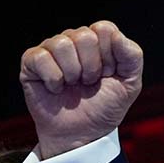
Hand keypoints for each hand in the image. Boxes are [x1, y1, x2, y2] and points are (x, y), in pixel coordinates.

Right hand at [19, 21, 143, 158]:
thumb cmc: (104, 107)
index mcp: (97, 41)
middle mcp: (73, 40)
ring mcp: (51, 50)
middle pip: (84, 35)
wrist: (83, 134)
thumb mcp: (129, 84)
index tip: (108, 74)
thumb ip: (132, 57)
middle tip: (89, 83)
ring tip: (73, 85)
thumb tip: (117, 35)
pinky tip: (56, 88)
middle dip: (92, 67)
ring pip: (62, 44)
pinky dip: (53, 78)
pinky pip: (41, 57)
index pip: (104, 28)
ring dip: (73, 73)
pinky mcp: (31, 63)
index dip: (109, 56)